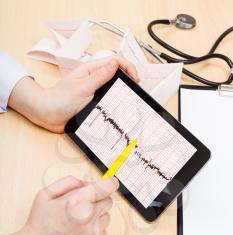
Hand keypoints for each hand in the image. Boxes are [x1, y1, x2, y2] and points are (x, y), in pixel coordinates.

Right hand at [0, 176, 118, 234]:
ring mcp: (93, 232)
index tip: (112, 183)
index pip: (106, 187)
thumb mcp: (46, 194)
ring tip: (77, 222)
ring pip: (106, 216)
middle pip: (108, 200)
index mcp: (76, 201)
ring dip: (96, 216)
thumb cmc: (39, 223)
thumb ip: (68, 183)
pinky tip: (79, 234)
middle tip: (82, 206)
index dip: (110, 183)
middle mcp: (88, 216)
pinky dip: (94, 230)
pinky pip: (104, 231)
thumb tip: (88, 183)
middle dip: (98, 200)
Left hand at [8, 55, 138, 132]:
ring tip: (130, 97)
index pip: (115, 61)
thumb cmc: (59, 99)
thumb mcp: (82, 87)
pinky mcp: (93, 103)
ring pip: (114, 88)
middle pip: (117, 74)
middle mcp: (94, 79)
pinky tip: (119, 108)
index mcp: (91, 70)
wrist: (48, 115)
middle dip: (128, 79)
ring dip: (122, 92)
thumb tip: (115, 64)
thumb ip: (99, 76)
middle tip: (136, 88)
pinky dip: (115, 103)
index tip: (135, 79)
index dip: (128, 67)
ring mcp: (94, 91)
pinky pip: (108, 101)